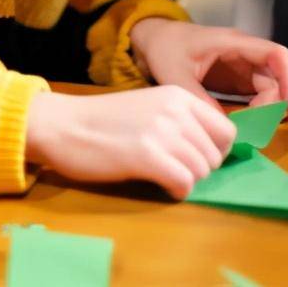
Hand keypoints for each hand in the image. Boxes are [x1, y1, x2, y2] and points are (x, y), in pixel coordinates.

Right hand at [25, 86, 235, 198]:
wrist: (62, 124)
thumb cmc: (100, 120)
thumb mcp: (148, 107)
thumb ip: (177, 120)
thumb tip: (207, 151)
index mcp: (178, 95)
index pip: (226, 129)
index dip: (217, 151)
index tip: (197, 160)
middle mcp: (175, 110)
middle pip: (215, 155)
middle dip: (200, 169)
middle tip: (173, 171)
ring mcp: (162, 131)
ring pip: (202, 171)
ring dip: (187, 181)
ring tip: (163, 177)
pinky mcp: (147, 156)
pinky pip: (185, 183)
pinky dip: (178, 191)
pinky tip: (161, 186)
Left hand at [130, 18, 287, 111]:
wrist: (156, 41)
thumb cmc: (166, 49)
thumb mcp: (175, 74)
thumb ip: (197, 97)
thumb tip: (223, 126)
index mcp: (234, 44)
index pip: (275, 53)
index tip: (286, 104)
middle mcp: (245, 54)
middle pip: (280, 73)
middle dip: (282, 97)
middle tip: (270, 120)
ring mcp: (244, 68)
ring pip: (275, 84)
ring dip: (275, 104)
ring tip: (262, 123)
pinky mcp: (238, 80)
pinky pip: (262, 93)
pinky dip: (264, 108)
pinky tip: (252, 122)